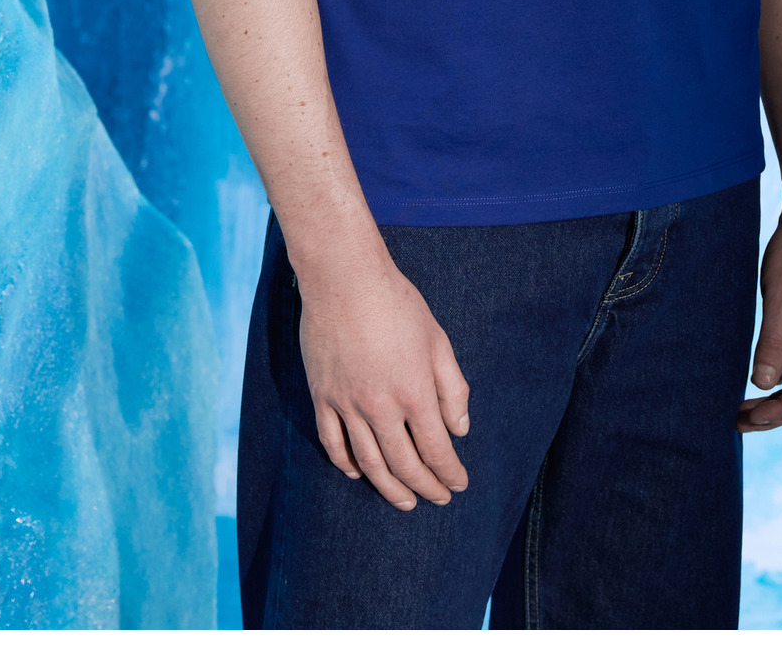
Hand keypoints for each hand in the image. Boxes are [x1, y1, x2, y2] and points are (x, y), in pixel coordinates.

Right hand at [297, 250, 471, 509]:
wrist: (343, 279)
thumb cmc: (397, 303)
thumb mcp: (437, 340)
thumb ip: (452, 387)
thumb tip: (459, 430)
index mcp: (414, 391)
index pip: (436, 449)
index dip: (449, 472)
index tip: (458, 485)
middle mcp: (380, 406)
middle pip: (404, 464)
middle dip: (425, 487)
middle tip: (437, 498)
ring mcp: (347, 405)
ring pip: (369, 463)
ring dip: (389, 488)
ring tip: (404, 502)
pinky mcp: (322, 397)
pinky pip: (333, 444)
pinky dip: (346, 466)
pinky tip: (359, 475)